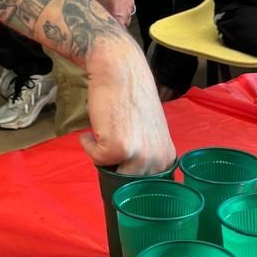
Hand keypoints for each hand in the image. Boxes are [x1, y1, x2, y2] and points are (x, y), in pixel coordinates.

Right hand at [79, 38, 176, 174]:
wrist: (120, 71)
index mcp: (167, 156)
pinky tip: (96, 126)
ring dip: (102, 155)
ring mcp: (139, 155)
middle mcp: (157, 159)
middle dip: (114, 166)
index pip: (147, 185)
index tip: (118, 163)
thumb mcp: (149, 131)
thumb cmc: (132, 96)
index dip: (128, 176)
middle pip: (128, 183)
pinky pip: (95, 158)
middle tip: (108, 144)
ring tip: (104, 133)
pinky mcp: (118, 148)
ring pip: (112, 173)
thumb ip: (146, 154)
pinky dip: (89, 144)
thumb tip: (131, 177)